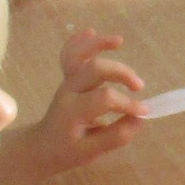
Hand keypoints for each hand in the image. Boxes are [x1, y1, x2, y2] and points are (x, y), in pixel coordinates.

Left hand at [21, 28, 147, 180]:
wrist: (41, 146)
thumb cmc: (67, 151)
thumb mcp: (91, 152)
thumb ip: (116, 136)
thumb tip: (140, 119)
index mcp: (73, 112)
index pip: (105, 99)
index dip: (128, 104)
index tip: (143, 113)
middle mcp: (68, 92)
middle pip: (95, 69)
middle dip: (121, 72)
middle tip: (139, 86)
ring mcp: (66, 82)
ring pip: (79, 56)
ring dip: (98, 44)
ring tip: (119, 41)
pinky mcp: (68, 79)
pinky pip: (70, 55)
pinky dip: (80, 42)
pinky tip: (91, 32)